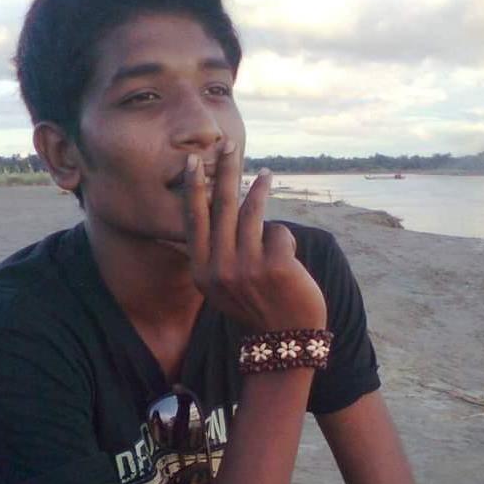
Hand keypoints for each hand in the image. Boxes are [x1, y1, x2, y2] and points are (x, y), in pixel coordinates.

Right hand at [182, 143, 326, 331]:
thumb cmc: (257, 307)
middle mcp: (219, 269)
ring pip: (253, 213)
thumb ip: (215, 255)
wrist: (286, 340)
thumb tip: (217, 208)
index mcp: (201, 273)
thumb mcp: (223, 287)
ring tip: (266, 175)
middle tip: (229, 144)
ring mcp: (247, 268)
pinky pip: (279, 233)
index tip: (195, 161)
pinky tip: (288, 256)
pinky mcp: (275, 266)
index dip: (195, 188)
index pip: (195, 220)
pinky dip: (285, 240)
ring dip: (260, 189)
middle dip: (226, 170)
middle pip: (222, 206)